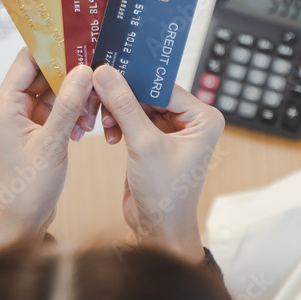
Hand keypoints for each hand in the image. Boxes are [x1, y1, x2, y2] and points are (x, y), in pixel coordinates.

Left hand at [0, 48, 94, 253]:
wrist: (21, 222)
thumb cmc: (27, 188)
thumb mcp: (52, 143)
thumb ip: (68, 105)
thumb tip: (83, 70)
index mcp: (5, 104)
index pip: (27, 59)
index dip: (52, 49)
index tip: (80, 43)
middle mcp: (12, 107)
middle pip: (44, 74)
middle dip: (71, 78)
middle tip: (95, 83)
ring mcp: (24, 119)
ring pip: (55, 92)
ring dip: (75, 100)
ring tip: (90, 117)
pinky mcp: (37, 131)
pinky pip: (58, 110)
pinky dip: (73, 115)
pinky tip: (84, 128)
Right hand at [92, 65, 223, 262]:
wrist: (158, 230)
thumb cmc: (165, 195)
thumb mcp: (144, 145)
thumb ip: (125, 106)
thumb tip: (106, 73)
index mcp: (203, 117)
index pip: (163, 86)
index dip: (135, 78)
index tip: (107, 69)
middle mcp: (191, 121)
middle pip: (149, 93)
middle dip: (123, 97)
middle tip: (97, 94)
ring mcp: (172, 131)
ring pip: (138, 105)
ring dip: (117, 111)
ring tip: (103, 123)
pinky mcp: (154, 141)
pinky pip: (133, 120)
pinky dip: (118, 123)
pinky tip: (109, 135)